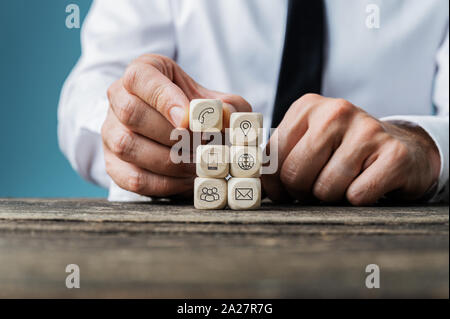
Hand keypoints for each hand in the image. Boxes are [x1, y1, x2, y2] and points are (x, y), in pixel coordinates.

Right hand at [102, 54, 250, 196]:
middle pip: (131, 113)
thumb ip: (229, 105)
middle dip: (171, 134)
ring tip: (198, 165)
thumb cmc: (195, 111)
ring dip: (170, 161)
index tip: (189, 120)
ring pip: (128, 146)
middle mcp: (118, 98)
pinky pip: (132, 177)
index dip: (164, 98)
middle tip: (202, 146)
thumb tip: (227, 116)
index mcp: (143, 72)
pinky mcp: (112, 164)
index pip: (140, 78)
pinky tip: (186, 180)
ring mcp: (110, 131)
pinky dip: (164, 183)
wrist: (176, 133)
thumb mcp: (215, 101)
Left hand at [262, 94, 439, 204]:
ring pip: (326, 188)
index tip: (287, 190)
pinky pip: (357, 195)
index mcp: (306, 107)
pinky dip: (359, 200)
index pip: (273, 157)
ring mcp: (367, 129)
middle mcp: (336, 111)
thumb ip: (279, 157)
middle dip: (303, 192)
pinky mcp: (394, 153)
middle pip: (296, 173)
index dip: (276, 184)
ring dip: (332, 197)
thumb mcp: (308, 142)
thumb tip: (254, 186)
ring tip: (344, 182)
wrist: (401, 148)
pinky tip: (367, 183)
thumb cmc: (343, 150)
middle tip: (317, 188)